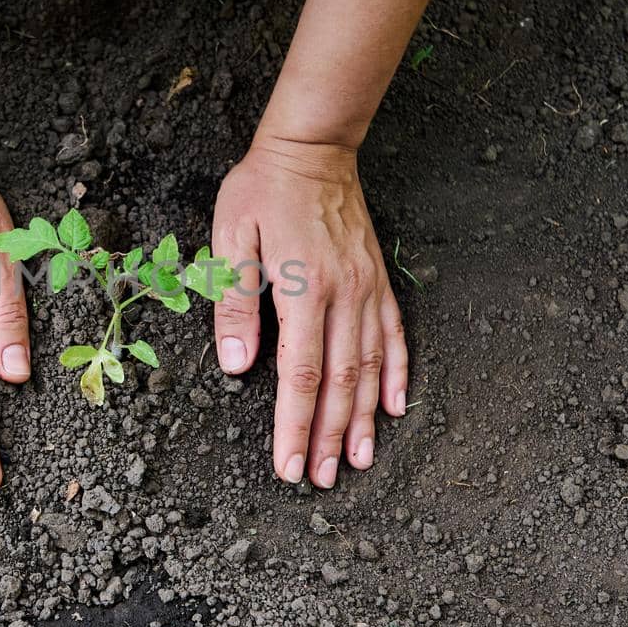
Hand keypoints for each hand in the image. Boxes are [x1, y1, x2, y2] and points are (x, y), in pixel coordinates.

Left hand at [211, 138, 408, 486]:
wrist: (312, 148)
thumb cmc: (262, 190)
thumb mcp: (231, 238)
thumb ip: (234, 302)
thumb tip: (239, 365)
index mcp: (303, 291)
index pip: (300, 376)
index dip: (295, 426)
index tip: (290, 466)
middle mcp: (343, 296)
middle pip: (338, 382)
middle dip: (329, 436)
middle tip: (321, 478)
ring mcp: (366, 289)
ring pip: (370, 367)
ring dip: (363, 418)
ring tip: (358, 459)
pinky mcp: (378, 280)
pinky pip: (393, 335)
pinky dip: (396, 374)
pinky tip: (394, 407)